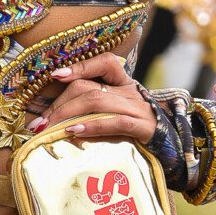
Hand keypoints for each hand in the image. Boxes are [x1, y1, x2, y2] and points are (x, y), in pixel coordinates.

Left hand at [28, 53, 156, 143]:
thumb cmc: (138, 134)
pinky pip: (115, 122)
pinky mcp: (144, 128)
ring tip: (49, 128)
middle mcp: (131, 92)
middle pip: (89, 87)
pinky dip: (92, 126)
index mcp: (124, 85)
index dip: (80, 66)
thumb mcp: (118, 116)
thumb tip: (55, 120)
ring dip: (67, 114)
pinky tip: (74, 132)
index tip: (55, 76)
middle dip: (59, 104)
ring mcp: (138, 109)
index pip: (105, 62)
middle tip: (40, 123)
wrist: (175, 152)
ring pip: (97, 101)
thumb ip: (95, 112)